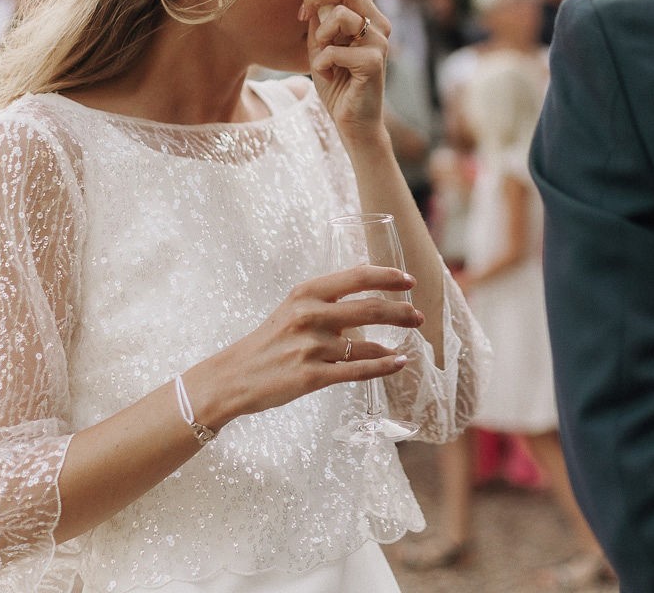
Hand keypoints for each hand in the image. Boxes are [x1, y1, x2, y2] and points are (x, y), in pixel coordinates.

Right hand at [197, 263, 423, 421]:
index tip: (409, 282)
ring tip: (408, 344)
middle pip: (370, 309)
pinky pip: (357, 371)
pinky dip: (383, 367)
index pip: (357, 277)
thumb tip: (368, 289)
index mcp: (306, 292)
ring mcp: (311, 347)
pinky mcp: (312, 377)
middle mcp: (310, 315)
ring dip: (393, 345)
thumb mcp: (293, 307)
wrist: (235, 375)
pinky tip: (398, 363)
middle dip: (402, 313)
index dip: (388, 277)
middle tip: (418, 318)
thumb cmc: (269, 340)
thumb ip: (326, 298)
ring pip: (367, 345)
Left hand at [298, 0, 392, 143]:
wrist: (352, 122)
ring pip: (342, 15)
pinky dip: (321, 63)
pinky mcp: (374, 62)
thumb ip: (318, 16)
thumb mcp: (321, 42)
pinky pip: (335, 49)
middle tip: (302, 13)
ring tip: (322, 55)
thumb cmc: (337, 81)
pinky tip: (328, 74)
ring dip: (321, 35)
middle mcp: (379, 24)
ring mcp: (380, 42)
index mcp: (367, 15)